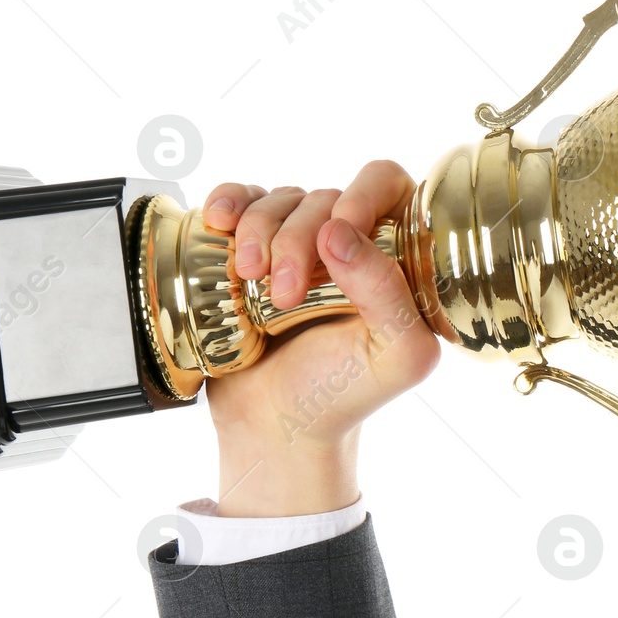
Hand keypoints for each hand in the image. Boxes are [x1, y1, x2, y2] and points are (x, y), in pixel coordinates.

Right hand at [198, 161, 440, 516]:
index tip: (336, 234)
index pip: (390, 187)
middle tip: (285, 294)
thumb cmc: (340, 398)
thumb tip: (339, 229)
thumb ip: (389, 294)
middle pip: (325, 197)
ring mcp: (299, 244)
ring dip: (258, 233)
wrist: (274, 430)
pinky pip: (239, 202)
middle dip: (298, 238)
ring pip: (280, 200)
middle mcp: (351, 243)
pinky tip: (219, 223)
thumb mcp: (392, 357)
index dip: (363, 195)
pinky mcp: (252, 249)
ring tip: (248, 280)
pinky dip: (226, 204)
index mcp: (398, 259)